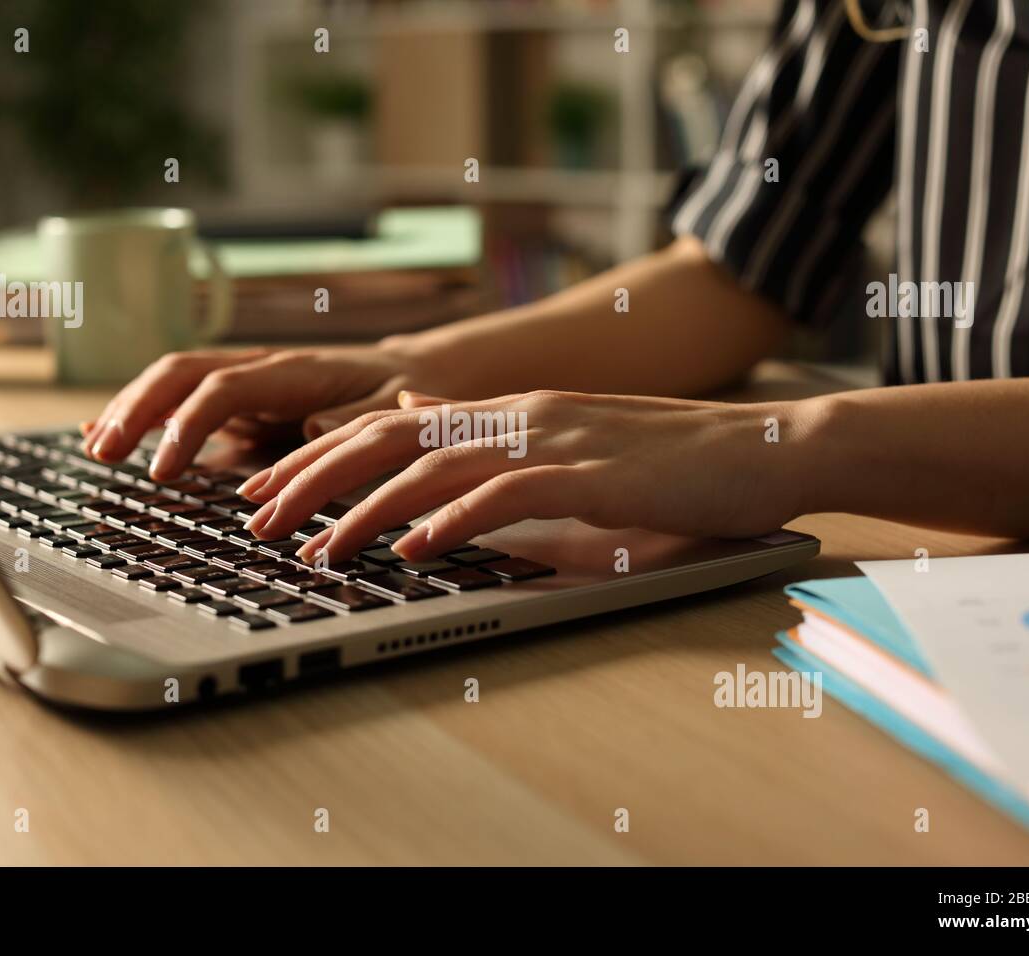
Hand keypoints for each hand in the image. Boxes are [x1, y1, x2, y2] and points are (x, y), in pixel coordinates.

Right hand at [79, 340, 452, 479]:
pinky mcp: (242, 403)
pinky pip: (185, 403)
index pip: (222, 389)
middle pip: (182, 375)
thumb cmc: (399, 393)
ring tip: (95, 448)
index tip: (163, 471)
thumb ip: (354, 419)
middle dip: (138, 409)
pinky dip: (146, 417)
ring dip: (132, 410)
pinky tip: (108, 435)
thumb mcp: (391, 408)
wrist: (410, 372)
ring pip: (175, 384)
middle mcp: (260, 369)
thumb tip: (314, 430)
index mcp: (293, 371)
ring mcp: (247, 383)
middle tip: (104, 454)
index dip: (186, 426)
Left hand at [235, 389, 818, 562]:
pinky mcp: (596, 475)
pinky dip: (455, 519)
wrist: (771, 445)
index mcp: (510, 412)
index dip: (320, 455)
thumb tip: (427, 451)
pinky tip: (415, 549)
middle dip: (314, 479)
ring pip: (436, 465)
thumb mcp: (573, 449)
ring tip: (317, 548)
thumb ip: (501, 450)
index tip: (266, 488)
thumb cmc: (676, 460)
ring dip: (367, 509)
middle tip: (257, 520)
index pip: (392, 425)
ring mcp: (557, 440)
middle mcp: (520, 416)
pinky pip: (509, 494)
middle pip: (391, 439)